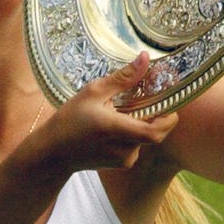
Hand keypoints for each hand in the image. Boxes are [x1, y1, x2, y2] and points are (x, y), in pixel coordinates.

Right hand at [44, 52, 178, 171]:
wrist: (54, 152)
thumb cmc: (70, 120)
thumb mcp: (93, 92)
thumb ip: (123, 78)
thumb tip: (145, 58)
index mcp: (116, 129)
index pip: (156, 132)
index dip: (169, 119)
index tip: (169, 102)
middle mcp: (124, 149)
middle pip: (154, 133)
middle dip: (155, 116)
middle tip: (146, 99)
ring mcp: (124, 159)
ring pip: (145, 138)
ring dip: (141, 124)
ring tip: (122, 111)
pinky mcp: (122, 164)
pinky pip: (136, 145)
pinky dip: (132, 133)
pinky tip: (115, 125)